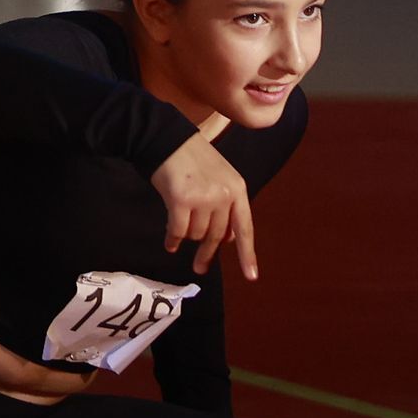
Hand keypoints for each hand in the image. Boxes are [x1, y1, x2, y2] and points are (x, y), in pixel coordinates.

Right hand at [149, 134, 257, 279]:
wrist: (166, 140)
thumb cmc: (191, 160)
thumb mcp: (219, 179)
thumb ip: (226, 208)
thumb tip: (227, 240)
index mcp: (237, 189)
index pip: (245, 228)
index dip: (248, 254)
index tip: (251, 276)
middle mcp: (224, 195)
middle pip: (217, 237)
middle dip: (207, 254)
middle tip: (200, 268)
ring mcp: (204, 198)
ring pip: (196, 234)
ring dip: (186, 236)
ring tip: (178, 228)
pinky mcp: (182, 200)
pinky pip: (178, 231)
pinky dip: (172, 240)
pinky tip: (169, 244)